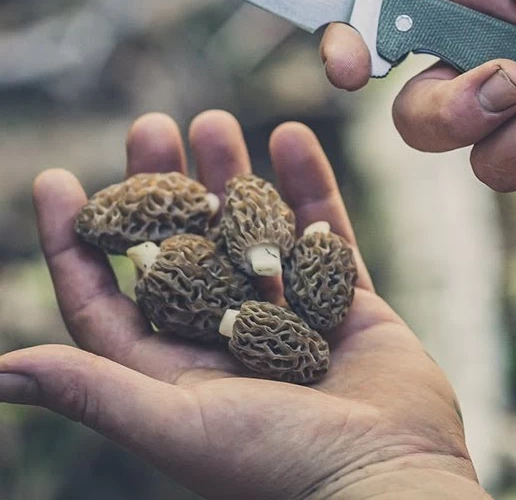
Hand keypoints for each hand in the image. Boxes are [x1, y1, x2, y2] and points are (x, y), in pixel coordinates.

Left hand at [0, 111, 485, 499]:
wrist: (388, 475)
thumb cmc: (276, 464)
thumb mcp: (176, 425)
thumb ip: (96, 390)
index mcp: (175, 367)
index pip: (110, 296)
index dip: (78, 243)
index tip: (57, 181)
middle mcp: (227, 332)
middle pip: (184, 246)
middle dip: (163, 187)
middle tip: (150, 127)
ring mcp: (289, 309)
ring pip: (250, 228)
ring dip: (233, 174)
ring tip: (214, 121)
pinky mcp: (343, 297)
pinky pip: (322, 229)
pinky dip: (308, 184)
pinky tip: (292, 138)